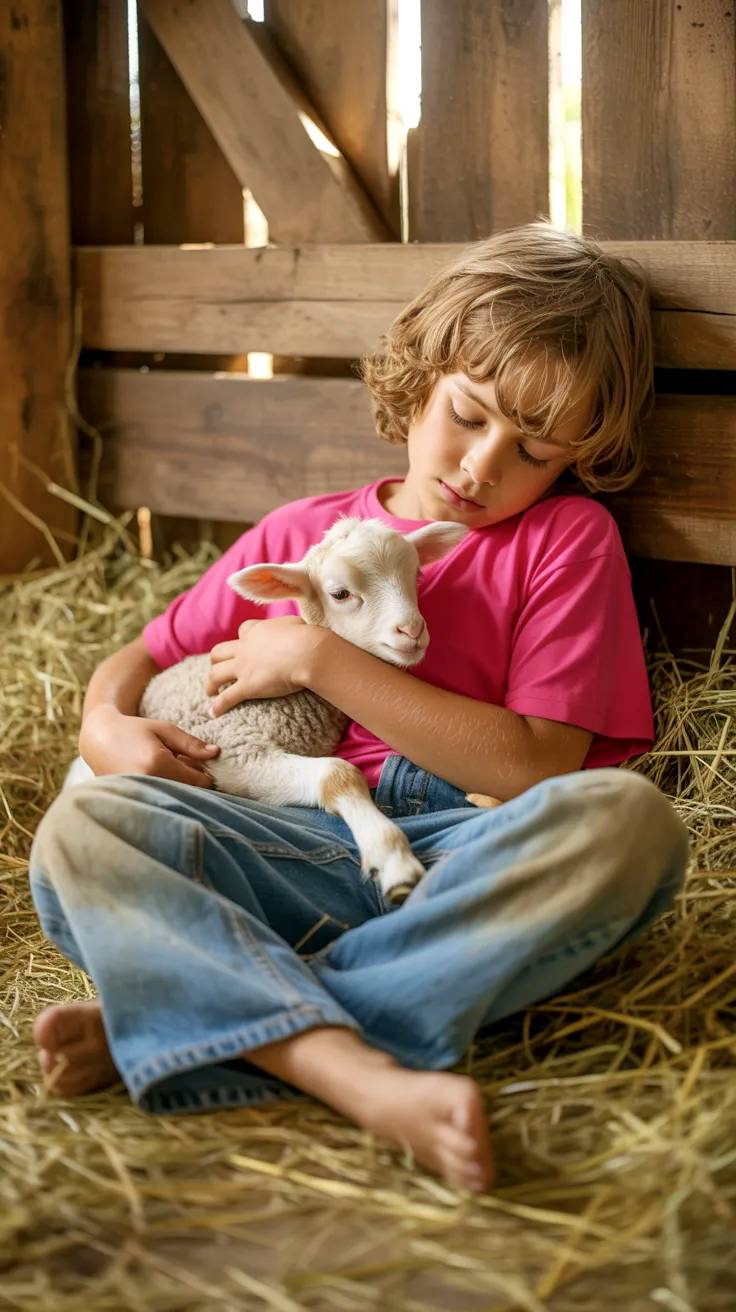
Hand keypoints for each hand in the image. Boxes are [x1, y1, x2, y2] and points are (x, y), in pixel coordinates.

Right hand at [80, 705, 219, 787]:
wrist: (98, 739)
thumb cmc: (134, 730)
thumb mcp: (164, 730)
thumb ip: (191, 744)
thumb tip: (215, 753)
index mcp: (158, 764)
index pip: (199, 782)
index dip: (205, 775)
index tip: (201, 767)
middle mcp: (147, 783)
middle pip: (188, 794)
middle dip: (193, 784)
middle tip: (186, 769)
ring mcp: (137, 795)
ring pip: (174, 799)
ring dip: (179, 789)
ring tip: (170, 772)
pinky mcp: (130, 801)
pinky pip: (158, 802)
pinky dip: (165, 794)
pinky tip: (159, 780)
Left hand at [206, 616, 310, 716]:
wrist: (307, 653)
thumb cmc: (307, 638)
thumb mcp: (296, 624)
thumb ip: (289, 626)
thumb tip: (295, 629)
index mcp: (257, 632)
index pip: (243, 630)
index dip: (242, 638)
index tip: (245, 646)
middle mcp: (245, 648)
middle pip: (219, 652)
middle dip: (216, 661)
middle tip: (218, 670)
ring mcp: (243, 667)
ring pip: (216, 674)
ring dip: (210, 684)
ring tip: (210, 692)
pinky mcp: (247, 686)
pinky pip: (227, 698)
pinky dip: (217, 706)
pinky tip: (212, 713)